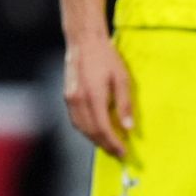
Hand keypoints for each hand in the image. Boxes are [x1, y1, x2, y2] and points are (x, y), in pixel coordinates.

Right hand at [62, 34, 133, 157]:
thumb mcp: (122, 78)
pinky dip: (86, 129)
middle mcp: (78, 101)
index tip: (123, 152)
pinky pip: (76, 120)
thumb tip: (128, 126)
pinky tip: (96, 130)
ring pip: (81, 128)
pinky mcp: (67, 97)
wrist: (84, 42)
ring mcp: (70, 100)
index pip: (103, 128)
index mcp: (93, 96)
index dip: (112, 143)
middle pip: (91, 132)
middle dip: (104, 145)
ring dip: (94, 139)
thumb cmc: (106, 57)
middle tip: (118, 152)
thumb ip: (125, 104)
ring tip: (109, 144)